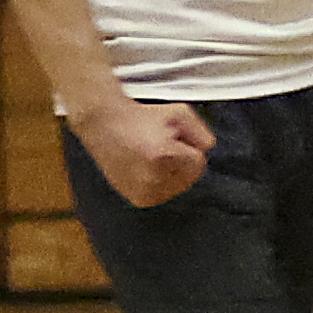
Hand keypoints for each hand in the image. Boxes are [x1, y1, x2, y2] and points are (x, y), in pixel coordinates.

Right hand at [79, 97, 213, 208]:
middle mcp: (150, 178)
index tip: (169, 138)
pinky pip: (166, 193)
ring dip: (173, 172)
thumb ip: (201, 133)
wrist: (105, 126)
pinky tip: (147, 168)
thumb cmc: (142, 118)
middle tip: (160, 146)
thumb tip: (207, 149)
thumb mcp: (180, 113)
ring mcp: (142, 191)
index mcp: (161, 156)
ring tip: (152, 157)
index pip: (197, 162)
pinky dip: (162, 182)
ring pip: (179, 186)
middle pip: (190, 177)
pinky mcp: (138, 199)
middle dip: (182, 161)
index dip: (187, 147)